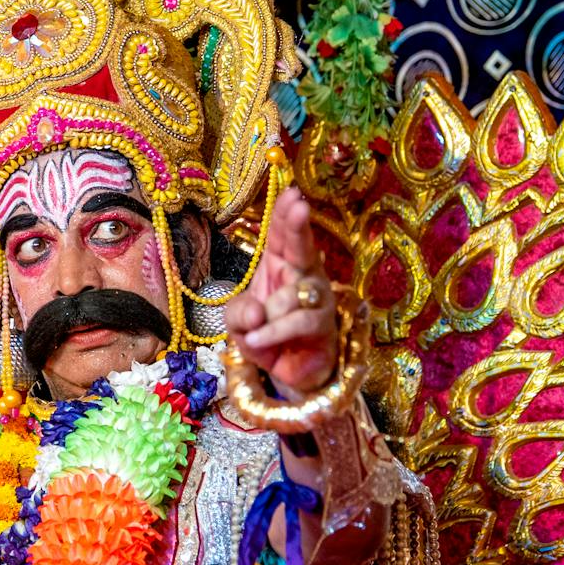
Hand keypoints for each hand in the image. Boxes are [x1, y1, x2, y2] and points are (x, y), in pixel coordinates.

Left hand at [225, 186, 338, 396]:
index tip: (290, 193)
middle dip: (299, 226)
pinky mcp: (325, 326)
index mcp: (279, 265)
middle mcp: (303, 276)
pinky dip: (274, 332)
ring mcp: (317, 299)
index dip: (284, 214)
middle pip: (303, 247)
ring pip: (295, 294)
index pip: (281, 235)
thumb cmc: (263, 335)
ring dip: (270, 313)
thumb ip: (238, 313)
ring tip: (253, 331)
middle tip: (300, 206)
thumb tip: (258, 311)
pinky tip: (256, 341)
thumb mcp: (238, 322)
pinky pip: (300, 321)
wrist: (283, 371)